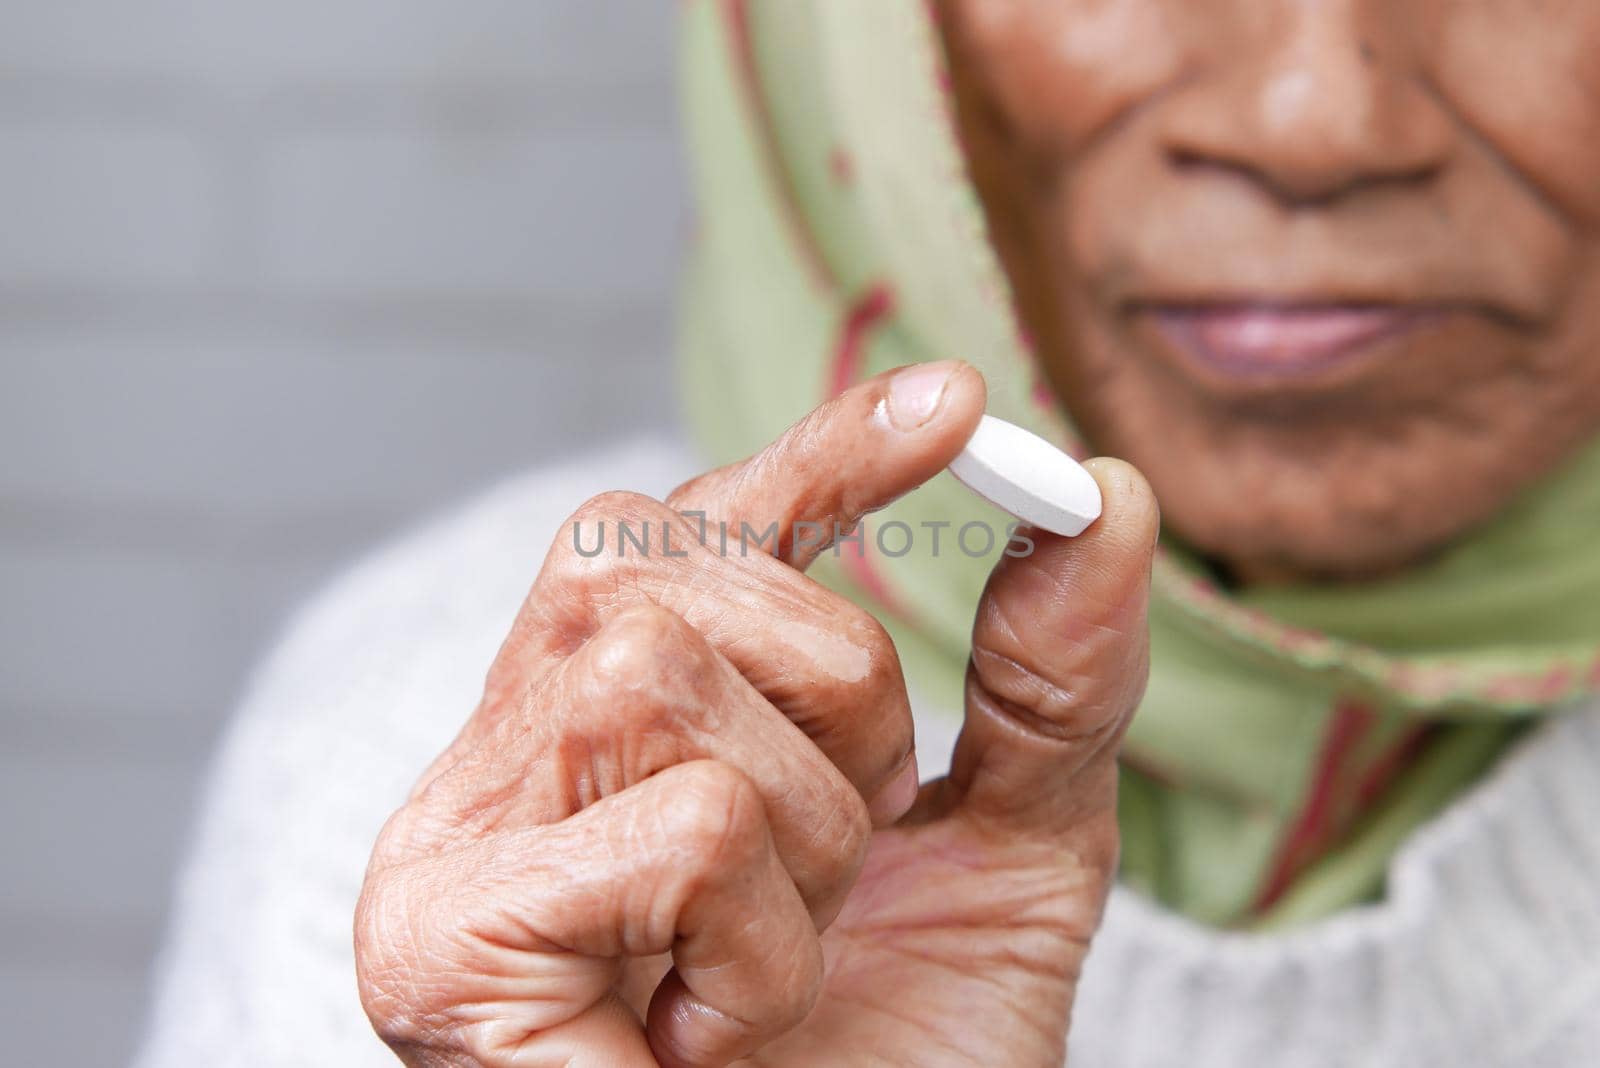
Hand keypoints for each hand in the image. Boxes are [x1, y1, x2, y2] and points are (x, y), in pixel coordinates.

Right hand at [354, 360, 1158, 1066]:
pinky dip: (756, 946)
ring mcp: (455, 835)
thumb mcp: (1007, 853)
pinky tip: (702, 1039)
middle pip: (659, 560)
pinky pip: (676, 826)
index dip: (814, 454)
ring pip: (654, 672)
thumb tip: (1101, 493)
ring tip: (764, 967)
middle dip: (829, 694)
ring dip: (795, 837)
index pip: (695, 527)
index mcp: (629, 720)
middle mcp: (514, 751)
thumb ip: (1047, 683)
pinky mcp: (437, 936)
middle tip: (848, 850)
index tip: (956, 403)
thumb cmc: (898, 1062)